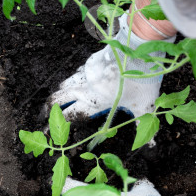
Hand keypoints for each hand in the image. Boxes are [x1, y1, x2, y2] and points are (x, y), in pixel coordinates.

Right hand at [46, 13, 175, 119]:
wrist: (139, 49)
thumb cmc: (143, 80)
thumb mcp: (145, 106)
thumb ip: (142, 125)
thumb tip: (152, 147)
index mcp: (96, 102)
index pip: (70, 116)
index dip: (58, 125)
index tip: (47, 131)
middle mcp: (86, 89)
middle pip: (58, 99)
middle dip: (47, 109)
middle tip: (43, 117)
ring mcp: (86, 74)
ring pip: (64, 85)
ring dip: (59, 94)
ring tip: (55, 102)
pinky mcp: (90, 62)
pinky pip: (76, 73)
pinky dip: (73, 81)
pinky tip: (76, 84)